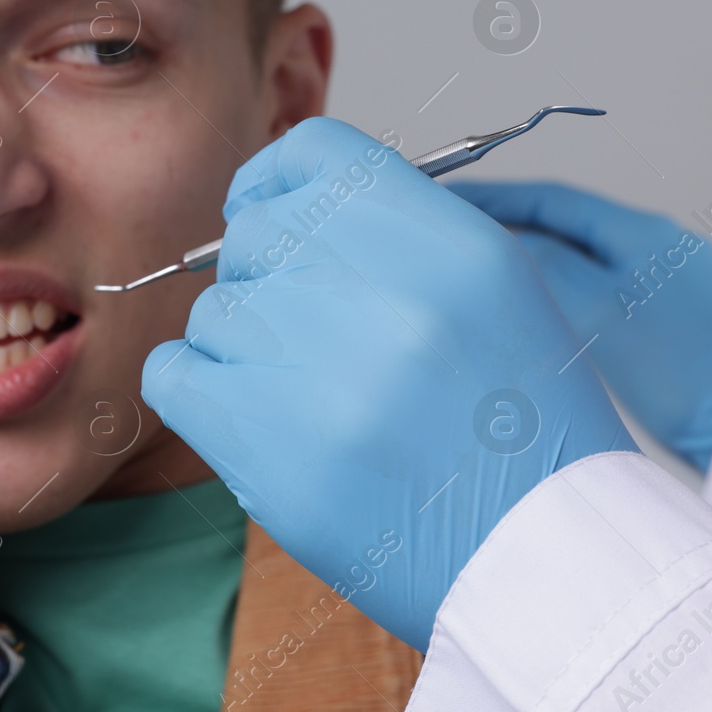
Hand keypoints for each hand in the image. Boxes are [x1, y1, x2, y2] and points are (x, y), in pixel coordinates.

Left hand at [141, 118, 634, 650]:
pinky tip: (251, 416)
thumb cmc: (521, 431)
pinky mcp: (260, 443)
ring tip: (313, 400)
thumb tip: (294, 201)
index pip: (316, 152)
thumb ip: (403, 231)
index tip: (267, 208)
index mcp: (448, 243)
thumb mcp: (499, 292)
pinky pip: (173, 370)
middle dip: (271, 278)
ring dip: (248, 349)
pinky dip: (200, 388)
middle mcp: (381, 288)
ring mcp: (314, 364)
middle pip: (257, 233)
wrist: (538, 558)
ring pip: (216, 310)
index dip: (276, 177)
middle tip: (314, 339)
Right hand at [447, 181, 711, 472]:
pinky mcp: (680, 323)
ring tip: (493, 279)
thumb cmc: (680, 371)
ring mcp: (676, 285)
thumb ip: (541, 262)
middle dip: (513, 227)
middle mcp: (664, 247)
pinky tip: (550, 319)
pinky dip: (569, 295)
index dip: (494, 197)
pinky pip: (609, 294)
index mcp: (644, 231)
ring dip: (540, 264)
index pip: (552, 198)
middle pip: (570, 226)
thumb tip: (500, 236)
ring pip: (589, 261)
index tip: (450, 200)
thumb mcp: (594, 308)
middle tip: (461, 239)